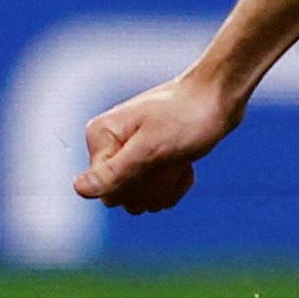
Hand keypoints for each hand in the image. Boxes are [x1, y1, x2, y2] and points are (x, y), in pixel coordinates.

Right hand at [74, 71, 240, 216]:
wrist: (220, 98)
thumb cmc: (188, 117)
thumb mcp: (151, 148)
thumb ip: (115, 172)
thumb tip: (78, 189)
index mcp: (100, 137)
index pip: (107, 190)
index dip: (137, 184)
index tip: (158, 160)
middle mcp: (109, 146)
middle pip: (122, 198)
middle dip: (153, 186)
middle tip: (173, 159)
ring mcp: (129, 154)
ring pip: (141, 199)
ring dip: (167, 185)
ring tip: (180, 159)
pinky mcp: (149, 160)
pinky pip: (156, 192)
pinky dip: (175, 182)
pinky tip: (186, 163)